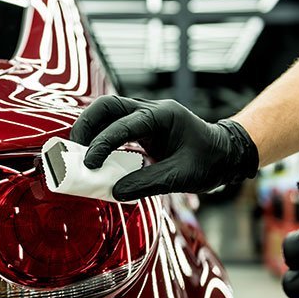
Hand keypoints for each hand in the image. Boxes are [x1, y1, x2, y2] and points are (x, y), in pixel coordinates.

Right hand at [69, 96, 257, 200]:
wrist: (224, 155)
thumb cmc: (208, 162)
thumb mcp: (181, 177)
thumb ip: (148, 183)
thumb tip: (116, 192)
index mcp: (164, 115)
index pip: (124, 123)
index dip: (103, 143)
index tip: (90, 163)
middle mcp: (151, 110)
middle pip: (108, 105)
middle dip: (86, 125)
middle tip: (74, 151)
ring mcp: (144, 116)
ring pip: (106, 111)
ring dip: (88, 129)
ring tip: (76, 153)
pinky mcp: (140, 128)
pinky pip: (112, 126)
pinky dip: (98, 138)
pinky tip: (90, 155)